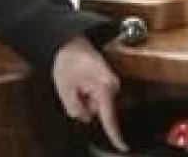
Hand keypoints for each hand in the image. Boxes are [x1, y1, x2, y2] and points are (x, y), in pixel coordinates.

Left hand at [51, 35, 128, 151]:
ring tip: (76, 79)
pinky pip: (96, 94)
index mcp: (103, 87)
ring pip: (96, 102)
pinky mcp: (108, 80)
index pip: (109, 116)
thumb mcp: (65, 87)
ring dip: (84, 96)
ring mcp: (112, 82)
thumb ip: (75, 107)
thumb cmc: (68, 58)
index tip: (122, 146)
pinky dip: (86, 91)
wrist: (71, 40)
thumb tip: (83, 116)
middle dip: (84, 103)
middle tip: (73, 85)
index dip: (115, 134)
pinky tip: (80, 79)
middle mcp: (113, 85)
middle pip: (98, 109)